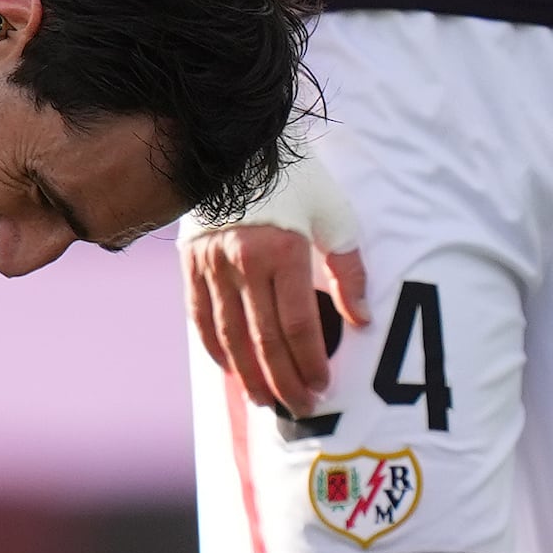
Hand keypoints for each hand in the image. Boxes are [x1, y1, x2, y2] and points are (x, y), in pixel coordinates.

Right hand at [183, 142, 368, 410]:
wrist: (237, 146)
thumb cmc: (296, 180)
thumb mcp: (334, 215)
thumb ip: (348, 270)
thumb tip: (361, 319)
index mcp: (282, 252)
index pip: (295, 325)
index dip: (309, 362)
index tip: (322, 386)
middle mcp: (243, 263)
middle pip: (262, 340)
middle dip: (284, 380)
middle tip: (300, 406)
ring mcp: (212, 266)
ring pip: (230, 337)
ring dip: (249, 376)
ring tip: (267, 400)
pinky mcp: (191, 264)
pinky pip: (201, 319)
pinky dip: (216, 350)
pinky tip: (232, 371)